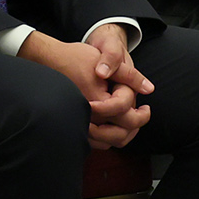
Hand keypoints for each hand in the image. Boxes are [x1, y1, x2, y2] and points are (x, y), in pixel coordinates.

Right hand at [19, 28, 151, 148]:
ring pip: (108, 142)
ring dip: (124, 133)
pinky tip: (115, 123)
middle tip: (143, 114)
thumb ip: (129, 75)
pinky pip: (97, 141)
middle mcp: (87, 116)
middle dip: (136, 125)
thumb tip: (149, 89)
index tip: (146, 106)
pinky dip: (109, 136)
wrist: (48, 59)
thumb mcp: (105, 60)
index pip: (126, 114)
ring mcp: (80, 121)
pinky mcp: (76, 123)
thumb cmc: (75, 57)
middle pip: (120, 135)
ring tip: (131, 120)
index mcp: (96, 102)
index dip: (138, 110)